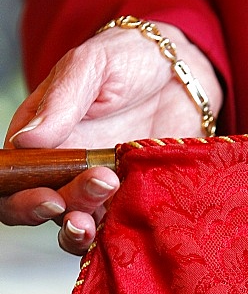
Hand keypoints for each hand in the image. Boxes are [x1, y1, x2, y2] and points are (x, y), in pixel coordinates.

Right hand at [1, 22, 221, 253]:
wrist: (183, 73)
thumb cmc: (129, 60)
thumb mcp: (91, 66)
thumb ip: (61, 101)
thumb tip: (25, 141)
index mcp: (39, 137)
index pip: (10, 179)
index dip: (19, 198)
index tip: (49, 198)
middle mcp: (62, 169)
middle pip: (42, 209)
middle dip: (62, 210)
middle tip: (101, 183)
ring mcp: (96, 187)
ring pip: (77, 225)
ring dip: (88, 226)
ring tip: (114, 191)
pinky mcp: (130, 198)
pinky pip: (115, 228)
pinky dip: (117, 233)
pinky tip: (131, 220)